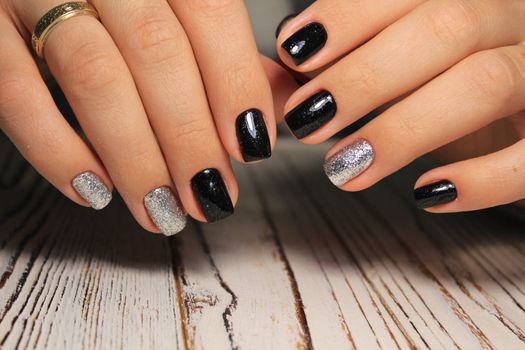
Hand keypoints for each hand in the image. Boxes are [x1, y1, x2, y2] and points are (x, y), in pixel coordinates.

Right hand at [0, 0, 295, 234]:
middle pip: (157, 53)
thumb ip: (230, 52)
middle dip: (190, 137)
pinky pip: (13, 90)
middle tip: (212, 197)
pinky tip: (93, 191)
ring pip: (93, 75)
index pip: (210, 14)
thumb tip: (284, 101)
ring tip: (162, 211)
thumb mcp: (177, 9)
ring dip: (135, 157)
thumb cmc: (118, 2)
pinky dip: (54, 148)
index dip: (236, 83)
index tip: (253, 148)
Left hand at [276, 0, 524, 211]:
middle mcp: (514, 20)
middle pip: (446, 28)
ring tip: (343, 167)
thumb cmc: (452, 88)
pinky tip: (428, 195)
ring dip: (404, 129)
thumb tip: (280, 75)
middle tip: (308, 120)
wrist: (522, 126)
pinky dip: (482, 180)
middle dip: (365, 75)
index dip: (348, 17)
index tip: (295, 53)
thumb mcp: (403, 68)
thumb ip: (345, 65)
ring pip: (485, 83)